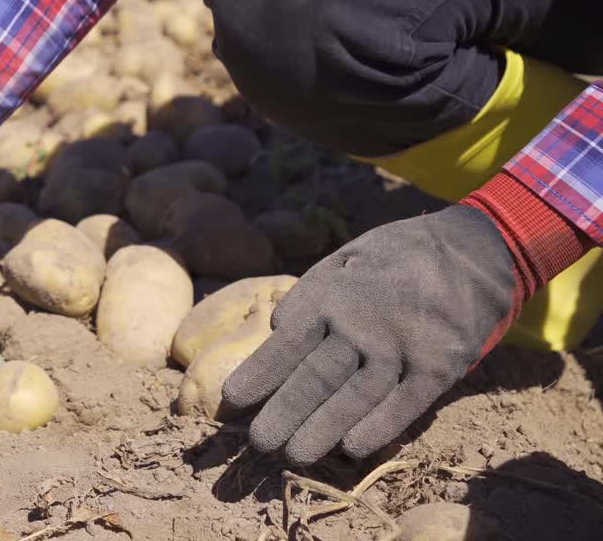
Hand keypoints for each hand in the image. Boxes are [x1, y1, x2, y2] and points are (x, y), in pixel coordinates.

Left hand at [222, 205, 515, 464]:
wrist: (474, 251)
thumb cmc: (395, 258)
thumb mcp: (346, 257)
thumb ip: (313, 293)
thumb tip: (277, 327)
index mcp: (334, 295)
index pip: (287, 343)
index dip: (259, 374)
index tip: (233, 400)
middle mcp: (364, 324)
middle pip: (316, 377)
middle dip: (283, 413)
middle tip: (257, 442)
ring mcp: (403, 347)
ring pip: (355, 398)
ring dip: (321, 430)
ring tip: (292, 455)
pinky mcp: (439, 367)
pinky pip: (404, 405)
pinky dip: (377, 428)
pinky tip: (350, 449)